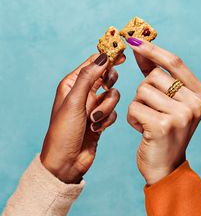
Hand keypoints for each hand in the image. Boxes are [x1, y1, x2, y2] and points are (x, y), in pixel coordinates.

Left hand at [40, 52, 124, 183]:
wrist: (66, 162)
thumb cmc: (64, 131)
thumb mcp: (75, 101)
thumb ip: (89, 77)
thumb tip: (103, 56)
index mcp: (72, 83)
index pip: (93, 63)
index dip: (107, 57)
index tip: (123, 53)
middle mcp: (83, 92)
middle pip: (105, 76)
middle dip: (108, 84)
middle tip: (107, 86)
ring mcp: (92, 106)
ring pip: (112, 95)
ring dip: (106, 108)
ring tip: (93, 120)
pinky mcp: (100, 119)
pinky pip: (113, 111)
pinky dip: (107, 119)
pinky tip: (96, 129)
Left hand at [126, 38, 200, 184]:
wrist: (166, 167)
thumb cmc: (163, 129)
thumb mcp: (168, 101)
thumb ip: (157, 74)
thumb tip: (139, 47)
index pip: (174, 62)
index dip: (151, 50)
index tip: (132, 40)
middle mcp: (196, 103)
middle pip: (153, 76)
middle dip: (144, 91)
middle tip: (152, 110)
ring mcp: (182, 115)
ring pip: (142, 90)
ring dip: (138, 105)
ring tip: (148, 121)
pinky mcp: (163, 126)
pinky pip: (134, 107)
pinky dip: (132, 118)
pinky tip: (143, 131)